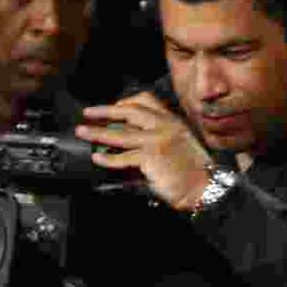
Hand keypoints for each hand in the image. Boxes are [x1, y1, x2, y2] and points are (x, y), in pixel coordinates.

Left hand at [76, 91, 212, 209]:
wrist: (204, 187)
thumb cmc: (192, 171)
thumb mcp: (178, 144)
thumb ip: (155, 137)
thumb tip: (126, 137)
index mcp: (171, 120)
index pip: (146, 100)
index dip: (125, 101)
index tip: (112, 107)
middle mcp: (164, 126)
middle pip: (128, 111)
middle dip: (104, 111)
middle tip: (88, 113)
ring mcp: (157, 141)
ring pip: (119, 134)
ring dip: (97, 133)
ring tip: (82, 132)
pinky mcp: (150, 158)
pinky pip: (122, 157)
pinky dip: (107, 158)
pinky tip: (97, 158)